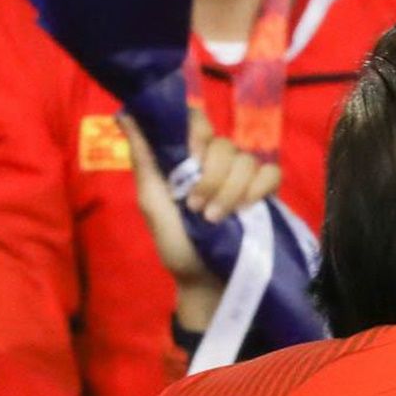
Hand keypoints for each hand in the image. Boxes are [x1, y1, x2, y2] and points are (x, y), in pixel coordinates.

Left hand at [127, 108, 281, 331]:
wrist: (204, 280)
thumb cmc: (175, 243)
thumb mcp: (152, 203)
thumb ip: (143, 159)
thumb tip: (125, 115)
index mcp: (187, 157)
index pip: (195, 119)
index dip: (196, 133)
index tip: (189, 158)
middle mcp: (216, 160)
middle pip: (223, 144)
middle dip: (211, 178)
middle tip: (197, 208)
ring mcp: (243, 175)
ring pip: (247, 160)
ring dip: (230, 191)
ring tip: (215, 219)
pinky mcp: (265, 192)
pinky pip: (270, 173)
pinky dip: (258, 189)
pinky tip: (247, 209)